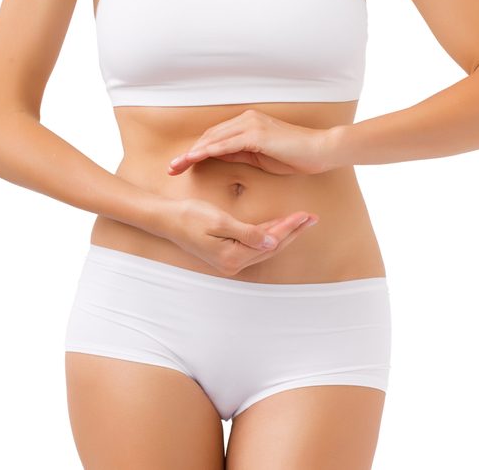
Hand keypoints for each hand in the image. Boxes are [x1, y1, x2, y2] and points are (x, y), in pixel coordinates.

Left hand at [166, 109, 335, 175]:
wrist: (321, 150)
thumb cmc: (295, 156)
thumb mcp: (261, 157)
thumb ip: (240, 153)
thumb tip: (218, 156)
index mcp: (247, 124)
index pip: (215, 138)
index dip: (196, 151)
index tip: (181, 165)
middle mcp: (246, 120)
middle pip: (209, 137)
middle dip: (188, 153)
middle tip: (171, 168)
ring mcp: (251, 125)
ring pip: (213, 139)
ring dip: (192, 153)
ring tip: (176, 166)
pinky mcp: (256, 134)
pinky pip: (226, 144)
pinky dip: (207, 151)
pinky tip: (194, 159)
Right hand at [167, 197, 318, 275]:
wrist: (166, 220)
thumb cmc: (189, 216)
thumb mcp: (219, 221)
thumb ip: (247, 233)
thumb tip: (272, 243)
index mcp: (233, 256)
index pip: (270, 240)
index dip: (289, 226)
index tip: (305, 214)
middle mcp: (233, 264)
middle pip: (272, 247)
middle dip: (293, 232)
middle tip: (312, 218)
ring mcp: (230, 262)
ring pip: (265, 248)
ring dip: (283, 234)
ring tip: (301, 222)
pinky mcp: (227, 255)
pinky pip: (254, 246)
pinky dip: (268, 236)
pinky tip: (277, 227)